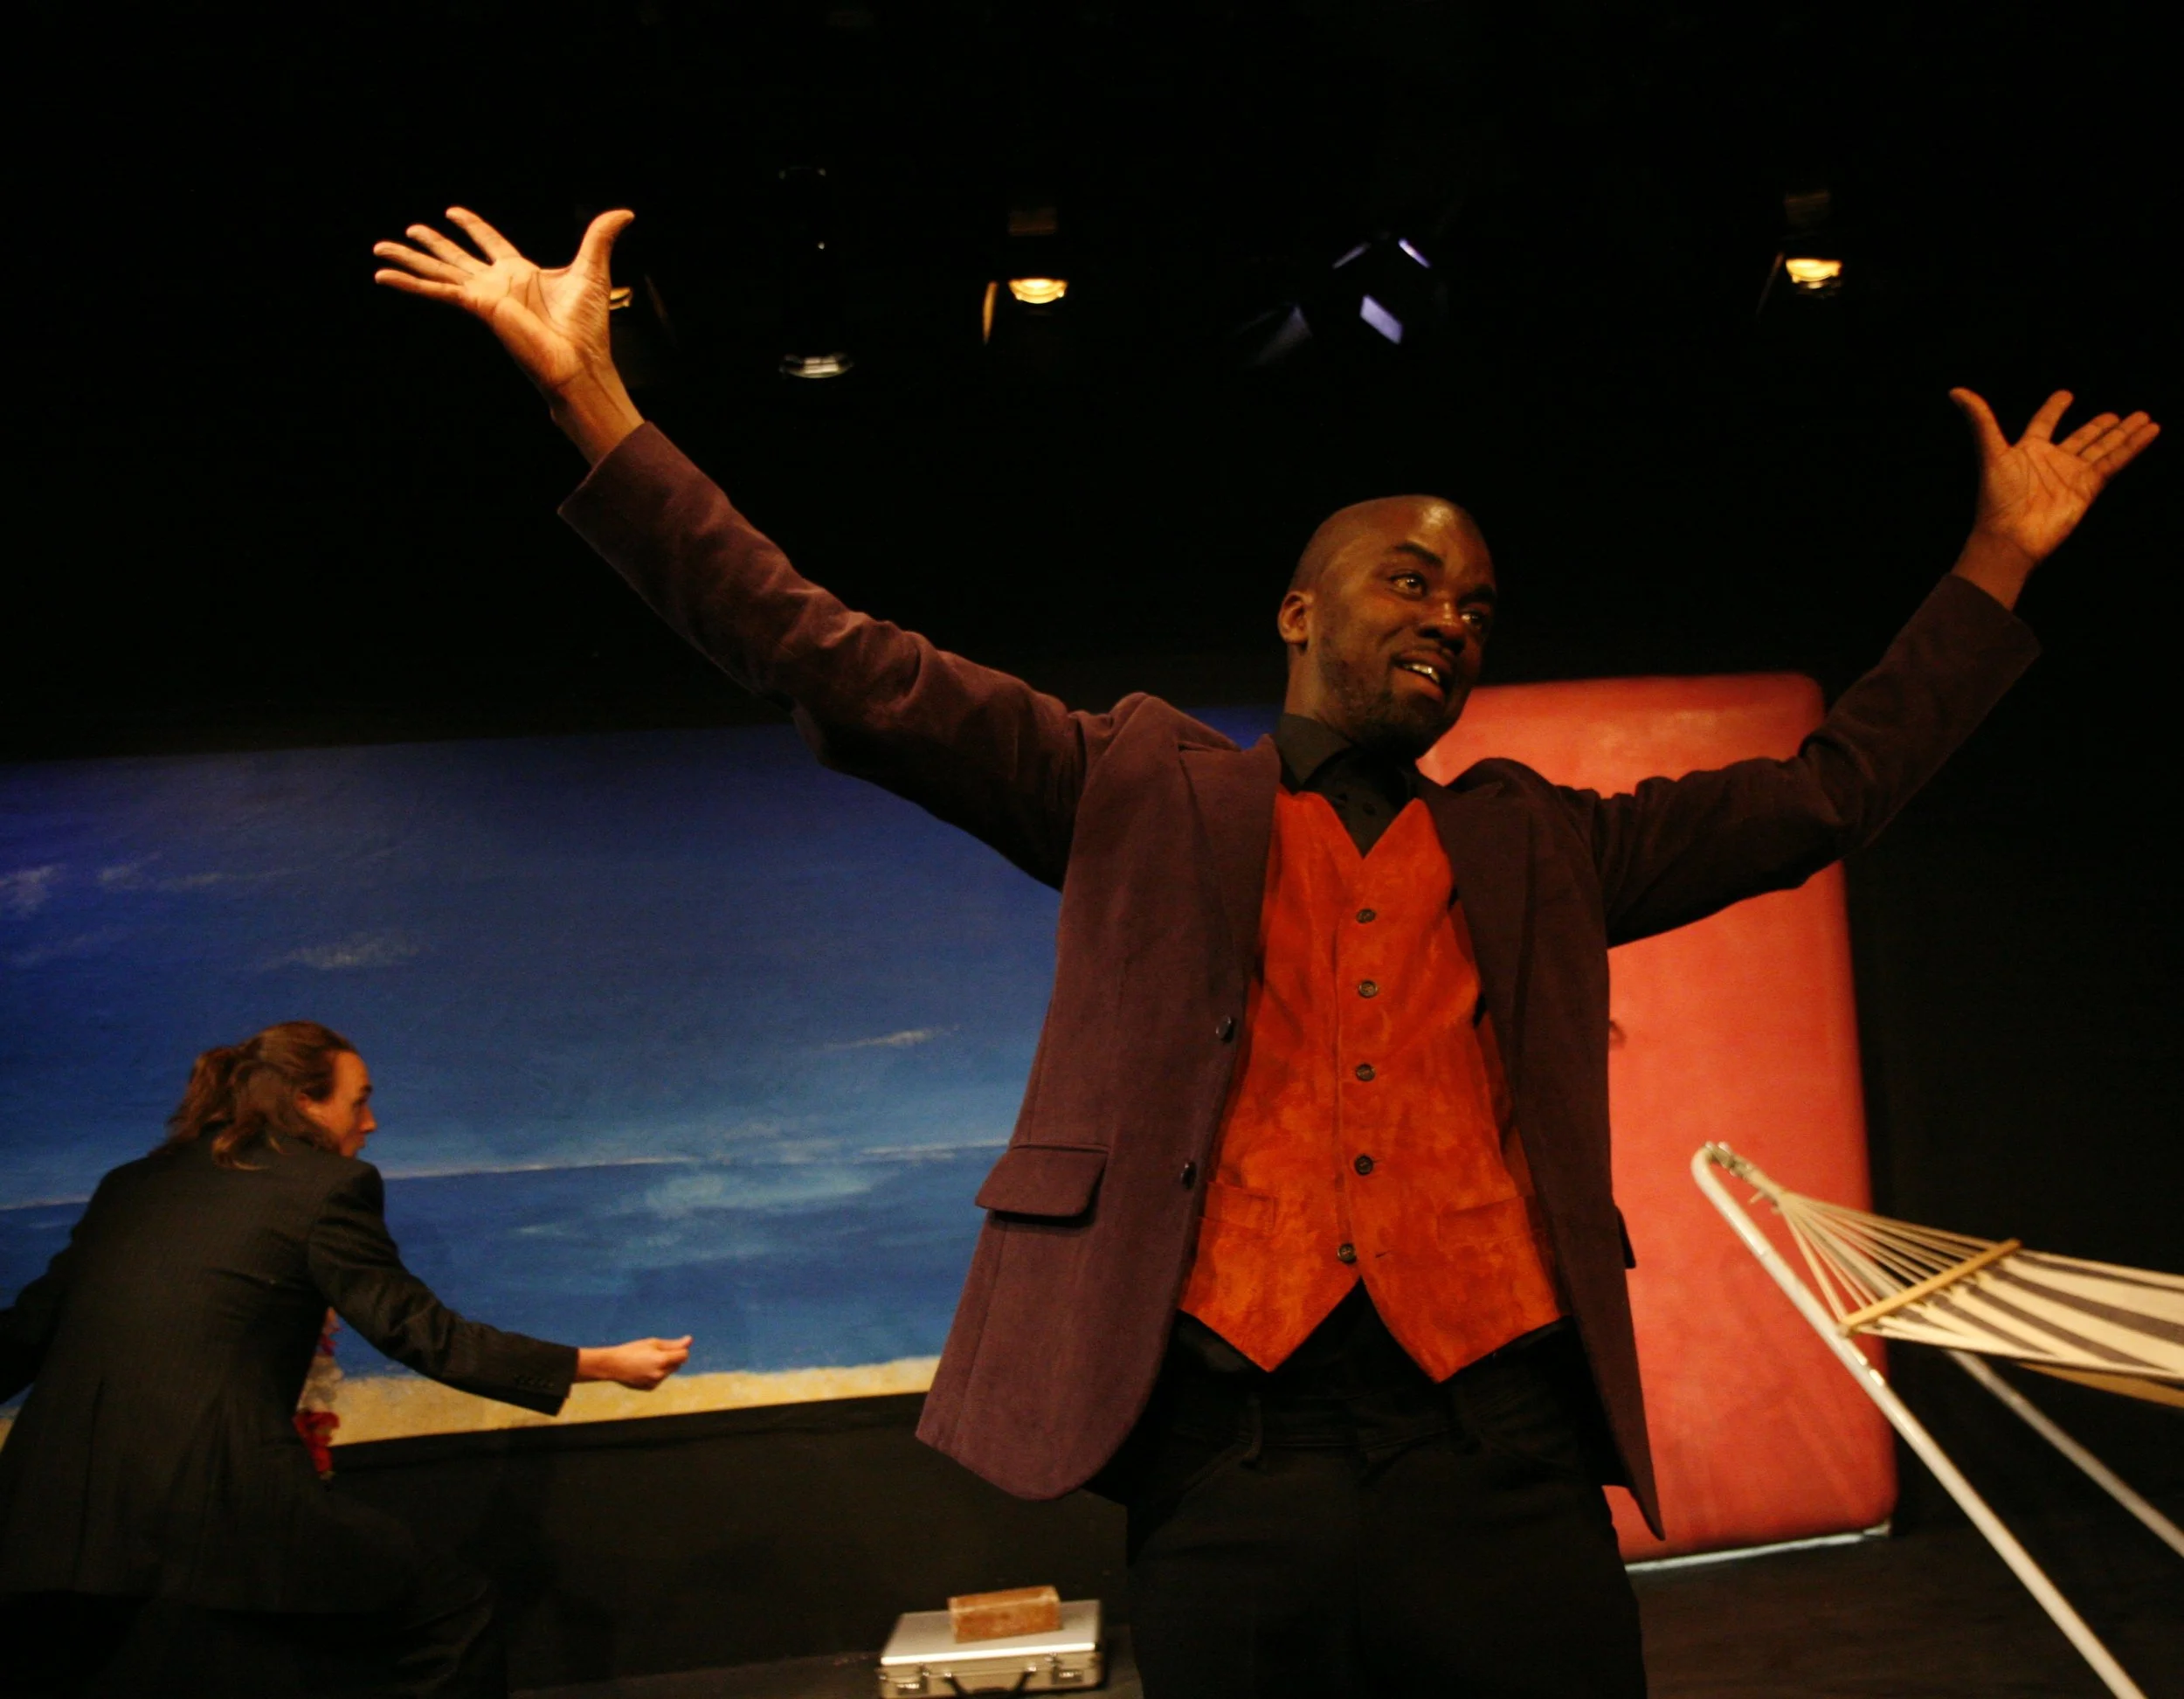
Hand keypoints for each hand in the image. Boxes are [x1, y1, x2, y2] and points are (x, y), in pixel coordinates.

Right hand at [373, 207, 644, 463]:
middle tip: (409, 229)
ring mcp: (484, 296)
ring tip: (380, 249)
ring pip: (438, 272)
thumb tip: (625, 213)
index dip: (472, 227)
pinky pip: (436, 291)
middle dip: (432, 243)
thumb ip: (600, 237)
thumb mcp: (593, 270)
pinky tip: (384, 276)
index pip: (490, 243)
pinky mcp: (477, 307)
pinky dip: (409, 283)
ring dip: (409, 261)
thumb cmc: (587, 327)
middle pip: (457, 257)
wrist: (579, 362)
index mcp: (521, 274)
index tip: (452, 212)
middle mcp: (499, 285)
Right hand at [575, 1335, 692, 1390]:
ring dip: (665, 1366)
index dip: (680, 1349)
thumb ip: (673, 1344)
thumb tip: (690, 1340)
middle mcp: (661, 1374)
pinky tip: (643, 1369)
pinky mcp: (650, 1388)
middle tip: (655, 1353)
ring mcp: (655, 1383)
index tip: (671, 1346)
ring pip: (669, 1371)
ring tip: (647, 1361)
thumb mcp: (653, 1343)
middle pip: (678, 1364)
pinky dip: (657, 1373)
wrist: (613, 1365)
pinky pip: (660, 1378)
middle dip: (672, 1358)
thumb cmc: (633, 1350)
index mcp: (662, 1361)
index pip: (684, 1355)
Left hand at [1948, 388, 2157, 605]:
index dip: (2053, 409)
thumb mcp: (1990, 452)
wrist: (2011, 538)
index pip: (2044, 423)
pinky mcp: (2089, 487)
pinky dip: (2133, 447)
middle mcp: (2052, 461)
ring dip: (2124, 433)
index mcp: (2028, 450)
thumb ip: (1980, 420)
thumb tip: (1956, 391)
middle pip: (2082, 437)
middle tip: (2118, 414)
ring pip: (2103, 447)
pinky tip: (2150, 431)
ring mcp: (2072, 474)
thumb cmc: (1997, 499)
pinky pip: (2115, 462)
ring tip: (2143, 417)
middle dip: (2100, 426)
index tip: (2065, 395)